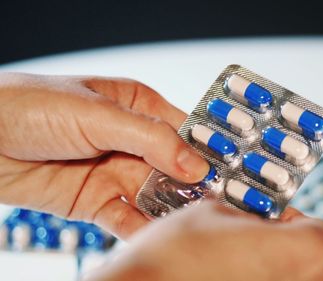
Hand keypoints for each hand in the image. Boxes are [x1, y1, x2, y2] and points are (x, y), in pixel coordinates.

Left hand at [0, 72, 208, 238]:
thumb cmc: (31, 106)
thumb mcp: (98, 114)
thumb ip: (150, 138)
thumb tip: (195, 164)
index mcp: (137, 108)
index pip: (184, 131)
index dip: (207, 151)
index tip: (232, 171)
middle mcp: (131, 142)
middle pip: (175, 168)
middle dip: (194, 186)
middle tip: (218, 205)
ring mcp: (115, 172)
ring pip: (154, 196)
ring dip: (171, 210)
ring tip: (191, 223)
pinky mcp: (96, 201)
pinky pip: (126, 219)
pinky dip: (140, 229)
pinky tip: (155, 236)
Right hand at [85, 201, 322, 280]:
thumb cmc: (176, 260)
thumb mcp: (213, 211)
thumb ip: (242, 211)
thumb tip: (244, 215)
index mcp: (309, 251)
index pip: (317, 229)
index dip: (290, 221)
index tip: (268, 220)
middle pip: (308, 260)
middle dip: (281, 247)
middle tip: (249, 239)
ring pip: (291, 280)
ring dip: (270, 269)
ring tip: (235, 263)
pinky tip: (228, 278)